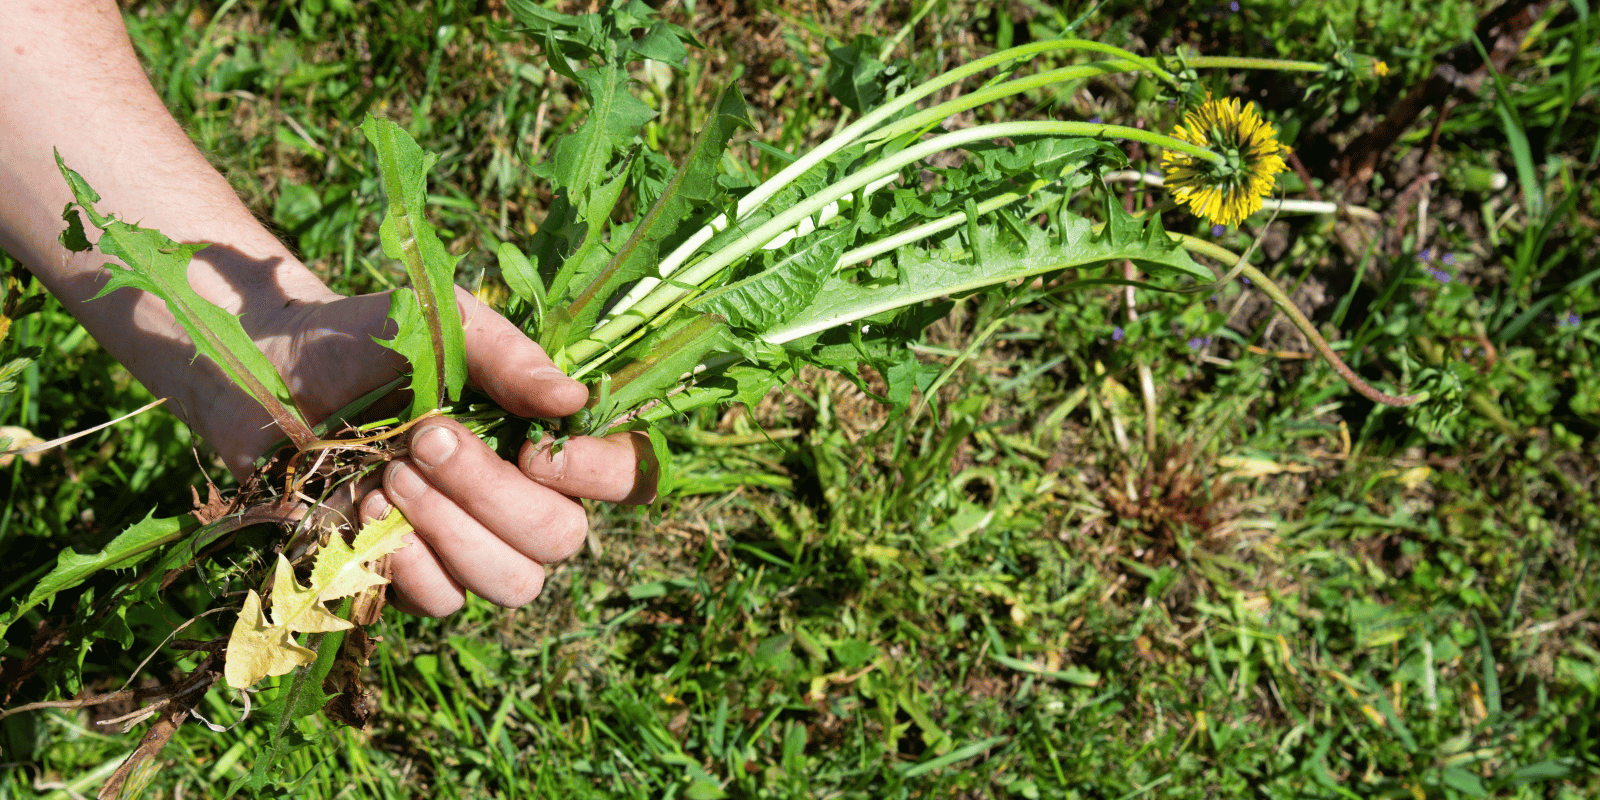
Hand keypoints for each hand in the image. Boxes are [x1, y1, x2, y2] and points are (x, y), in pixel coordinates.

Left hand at [241, 285, 655, 616]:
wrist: (265, 372)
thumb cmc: (365, 339)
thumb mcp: (442, 324)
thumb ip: (509, 357)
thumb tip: (574, 398)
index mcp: (544, 435)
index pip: (627, 476)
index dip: (602, 475)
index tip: (538, 447)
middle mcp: (519, 497)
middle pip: (562, 539)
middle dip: (492, 493)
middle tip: (425, 439)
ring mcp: (466, 544)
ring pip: (512, 582)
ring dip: (451, 530)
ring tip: (392, 473)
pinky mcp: (406, 577)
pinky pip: (444, 602)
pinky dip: (405, 561)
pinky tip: (364, 507)